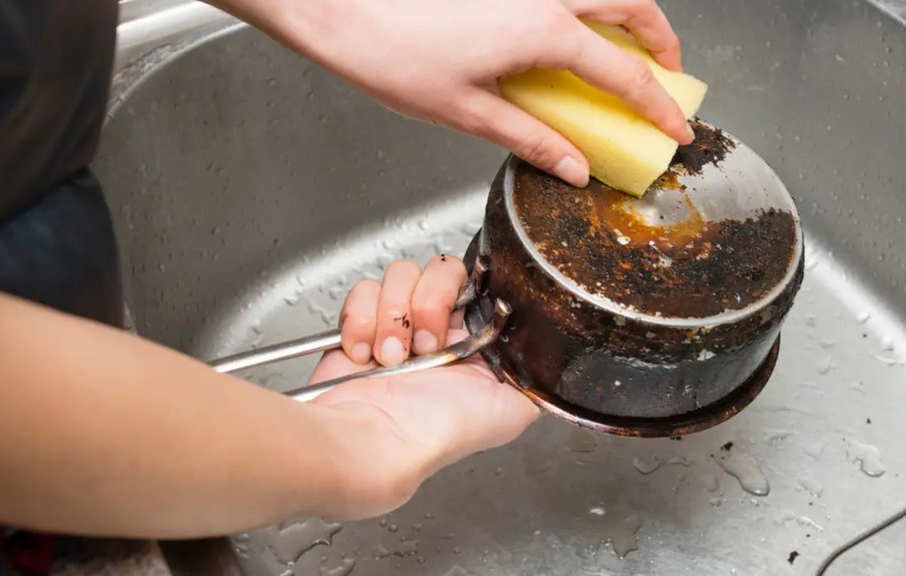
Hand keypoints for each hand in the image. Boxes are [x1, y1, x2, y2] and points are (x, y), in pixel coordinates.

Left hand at [248, 0, 692, 187]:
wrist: (342, 7)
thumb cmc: (392, 54)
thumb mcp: (468, 112)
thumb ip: (530, 138)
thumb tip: (573, 166)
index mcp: (545, 32)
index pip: (624, 74)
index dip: (657, 106)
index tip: (676, 127)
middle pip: (632, 6)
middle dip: (661, 40)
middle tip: (668, 73)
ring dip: (629, 14)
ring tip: (629, 48)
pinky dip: (588, 6)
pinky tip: (572, 31)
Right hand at [306, 256, 538, 519]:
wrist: (380, 440)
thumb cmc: (439, 432)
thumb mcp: (513, 410)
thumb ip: (535, 375)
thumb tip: (546, 356)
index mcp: (473, 341)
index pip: (478, 284)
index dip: (465, 295)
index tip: (456, 322)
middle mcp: (437, 329)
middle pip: (440, 270)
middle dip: (429, 303)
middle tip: (424, 345)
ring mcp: (397, 324)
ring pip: (400, 275)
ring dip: (393, 315)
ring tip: (391, 357)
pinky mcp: (359, 325)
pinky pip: (363, 291)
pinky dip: (361, 321)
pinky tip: (365, 355)